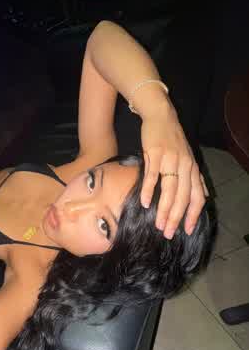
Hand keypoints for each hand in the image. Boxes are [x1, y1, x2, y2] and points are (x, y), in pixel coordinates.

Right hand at [140, 107, 208, 238]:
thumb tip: (205, 196)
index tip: (186, 231)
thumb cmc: (172, 139)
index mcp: (192, 169)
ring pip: (170, 190)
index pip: (197, 197)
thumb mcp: (188, 159)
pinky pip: (153, 176)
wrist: (161, 116)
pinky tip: (144, 203)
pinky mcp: (155, 154)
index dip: (193, 216)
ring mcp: (170, 160)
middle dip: (176, 218)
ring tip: (157, 224)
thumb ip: (196, 178)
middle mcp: (185, 166)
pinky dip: (149, 191)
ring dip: (164, 210)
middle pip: (183, 198)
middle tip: (167, 233)